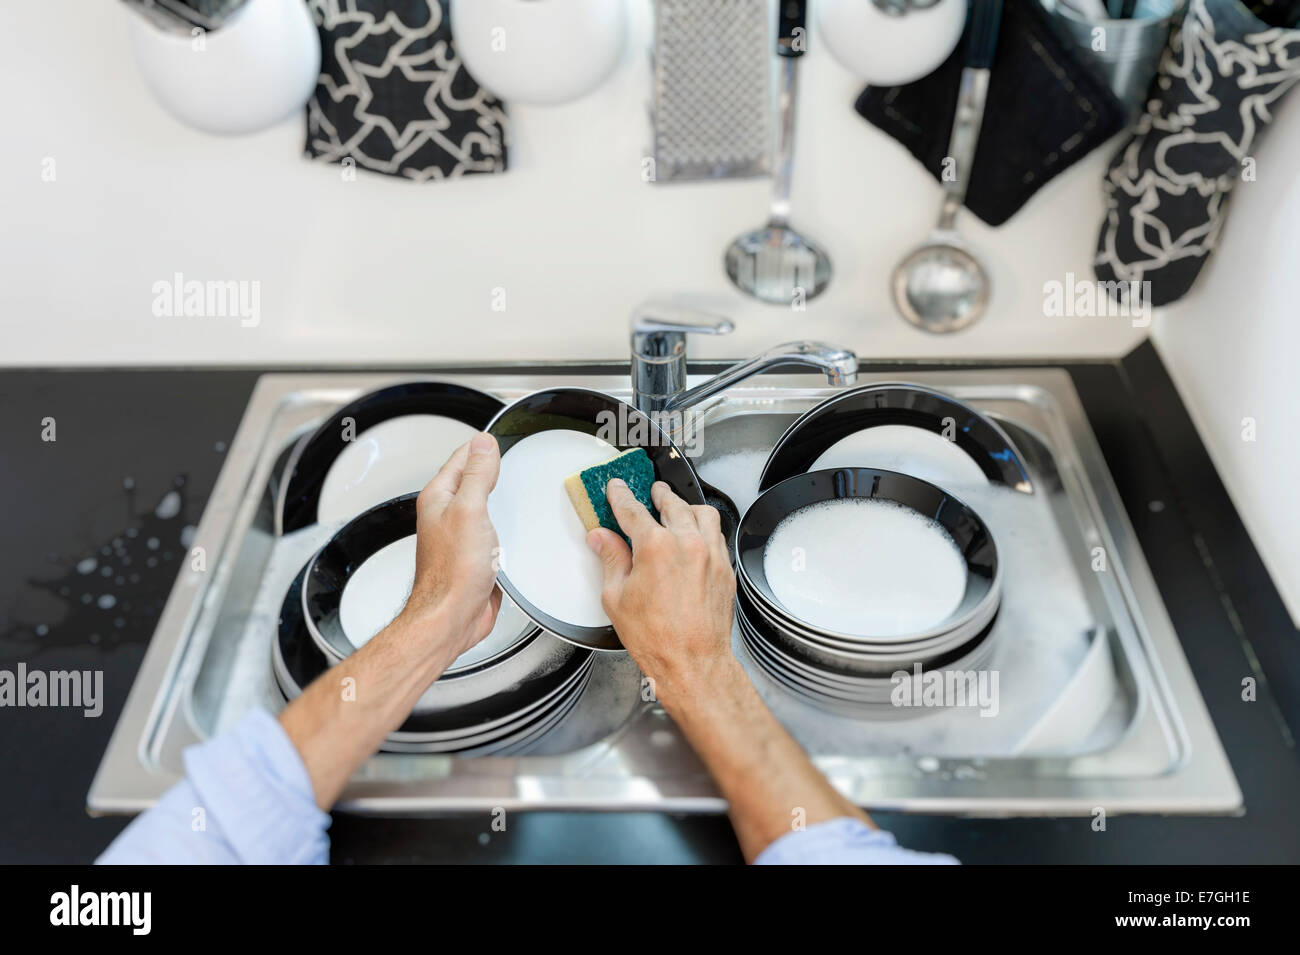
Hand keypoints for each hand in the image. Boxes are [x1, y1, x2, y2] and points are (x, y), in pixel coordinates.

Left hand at [402, 432, 502, 664]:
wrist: (453, 617)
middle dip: (491, 469)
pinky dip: (505, 524)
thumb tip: (482, 443)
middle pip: (471, 480)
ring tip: (514, 486)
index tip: (499, 438)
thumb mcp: (469, 510)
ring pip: (483, 506)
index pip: (460, 459)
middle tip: (510, 458)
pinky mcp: (476, 556)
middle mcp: (446, 515)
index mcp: (438, 498)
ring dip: (500, 498)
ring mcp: (460, 536)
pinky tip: (516, 525)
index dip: (481, 447)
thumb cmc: (453, 572)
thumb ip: (476, 475)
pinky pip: (492, 531)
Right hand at [586, 479, 736, 706]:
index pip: (633, 510)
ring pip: (703, 513)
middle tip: (651, 492)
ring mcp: (711, 555)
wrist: (693, 664)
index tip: (617, 488)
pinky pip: (718, 534)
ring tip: (676, 507)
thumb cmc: (657, 638)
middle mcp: (688, 544)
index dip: (622, 496)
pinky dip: (705, 527)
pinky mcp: (725, 569)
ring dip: (686, 506)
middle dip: (658, 495)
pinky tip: (697, 533)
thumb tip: (601, 539)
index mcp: (656, 547)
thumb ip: (611, 559)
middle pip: (672, 504)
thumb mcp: (616, 598)